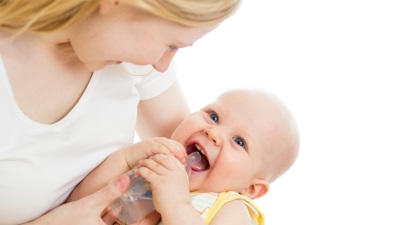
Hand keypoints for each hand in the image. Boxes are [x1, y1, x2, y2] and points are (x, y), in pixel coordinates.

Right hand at [23, 175, 159, 224]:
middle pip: (129, 224)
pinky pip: (108, 218)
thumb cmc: (62, 223)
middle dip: (141, 215)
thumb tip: (126, 178)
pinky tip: (120, 198)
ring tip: (140, 196)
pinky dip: (115, 209)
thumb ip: (108, 193)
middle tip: (153, 202)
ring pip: (119, 220)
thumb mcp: (87, 206)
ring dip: (128, 210)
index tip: (158, 210)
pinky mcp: (93, 224)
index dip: (148, 220)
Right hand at [124, 137, 186, 166]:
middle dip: (179, 151)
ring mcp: (153, 142)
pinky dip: (164, 150)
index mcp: (163, 144)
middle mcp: (159, 141)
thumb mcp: (157, 162)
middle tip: (184, 158)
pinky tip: (169, 155)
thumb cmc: (143, 164)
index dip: (181, 151)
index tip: (186, 159)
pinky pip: (157, 146)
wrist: (128, 161)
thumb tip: (178, 168)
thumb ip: (166, 162)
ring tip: (179, 157)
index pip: (176, 145)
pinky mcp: (147, 145)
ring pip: (167, 144)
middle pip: (173, 143)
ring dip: (174, 150)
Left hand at [137, 154, 190, 214]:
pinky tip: (138, 172)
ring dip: (145, 162)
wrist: (178, 210)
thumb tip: (166, 172)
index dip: (163, 155)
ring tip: (140, 163)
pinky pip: (147, 172)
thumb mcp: (181, 183)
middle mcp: (174, 171)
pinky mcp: (158, 182)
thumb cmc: (178, 200)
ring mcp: (166, 176)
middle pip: (162, 157)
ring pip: (154, 163)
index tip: (157, 157)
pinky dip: (141, 170)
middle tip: (147, 159)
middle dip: (154, 157)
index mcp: (181, 171)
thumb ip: (175, 176)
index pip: (172, 157)